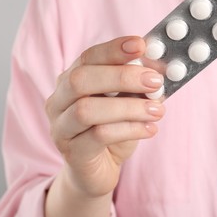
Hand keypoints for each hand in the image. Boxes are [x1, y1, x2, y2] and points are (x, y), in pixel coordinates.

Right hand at [45, 36, 165, 197]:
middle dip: (121, 77)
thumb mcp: (126, 103)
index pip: (86, 58)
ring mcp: (61, 128)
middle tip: (154, 81)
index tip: (141, 45)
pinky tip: (150, 130)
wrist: (97, 171)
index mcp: (69, 82)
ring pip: (87, 110)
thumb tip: (158, 67)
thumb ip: (136, 85)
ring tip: (157, 110)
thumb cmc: (111, 133)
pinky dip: (129, 129)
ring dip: (128, 107)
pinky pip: (98, 136)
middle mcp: (58, 102)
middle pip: (80, 80)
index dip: (112, 49)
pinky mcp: (72, 153)